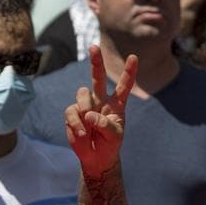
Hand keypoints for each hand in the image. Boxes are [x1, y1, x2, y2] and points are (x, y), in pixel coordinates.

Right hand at [65, 45, 137, 175]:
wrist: (96, 157)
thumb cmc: (110, 144)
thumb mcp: (115, 136)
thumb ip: (106, 124)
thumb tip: (89, 114)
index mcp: (116, 104)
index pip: (124, 86)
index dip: (129, 72)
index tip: (134, 57)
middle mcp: (101, 100)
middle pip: (97, 78)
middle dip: (96, 62)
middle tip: (94, 47)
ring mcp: (86, 106)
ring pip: (82, 94)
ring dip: (85, 108)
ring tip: (88, 126)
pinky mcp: (73, 113)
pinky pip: (72, 111)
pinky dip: (76, 123)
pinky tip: (82, 133)